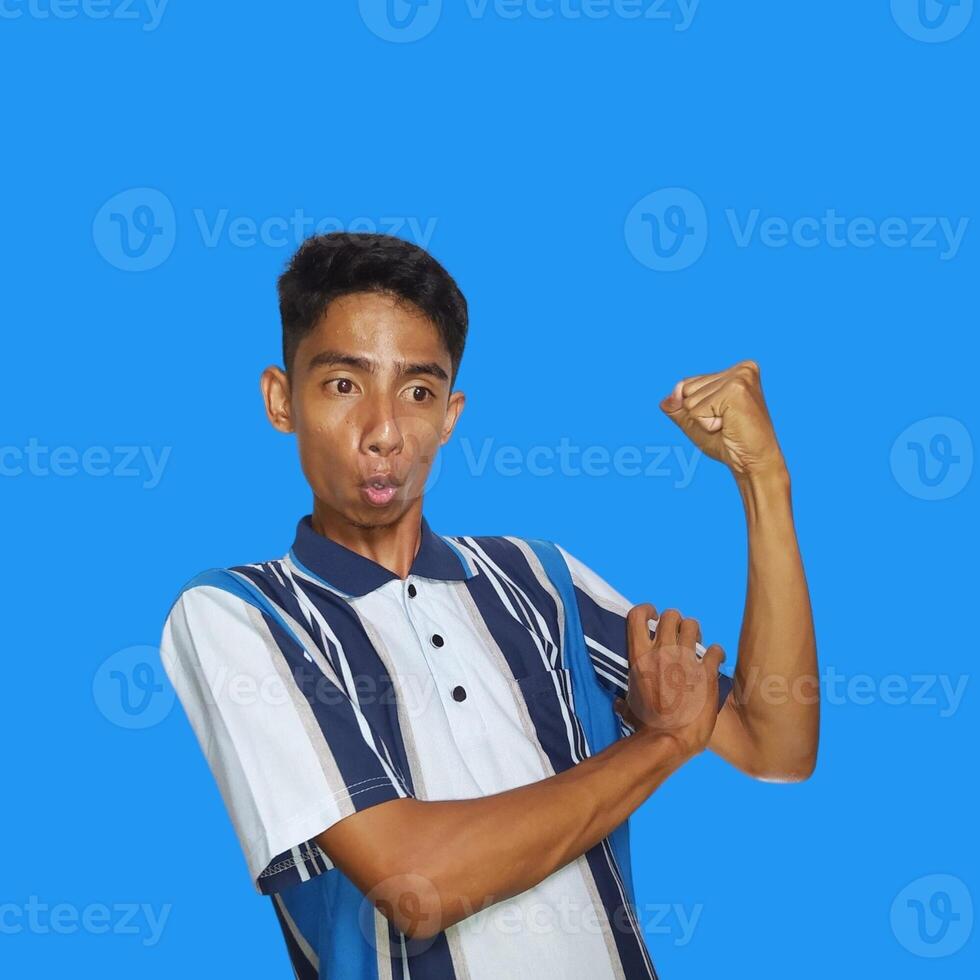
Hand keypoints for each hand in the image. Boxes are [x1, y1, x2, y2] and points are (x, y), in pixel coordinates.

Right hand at [614, 604, 725, 758]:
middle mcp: (662, 651)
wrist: (669, 740)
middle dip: (676, 622)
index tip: (653, 617)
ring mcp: (685, 660)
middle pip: (671, 615)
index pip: (638, 615)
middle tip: (680, 635)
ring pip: (693, 626)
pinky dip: (717, 654)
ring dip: (696, 633)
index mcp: (639, 657)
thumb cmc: (646, 727)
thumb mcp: (630, 709)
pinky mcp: (707, 672)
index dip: (647, 610)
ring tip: (698, 645)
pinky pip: (716, 650)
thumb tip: (618, 704)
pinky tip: (716, 661)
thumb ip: (625, 701)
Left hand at [660, 359, 785, 478]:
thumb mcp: (695, 421)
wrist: (751, 463)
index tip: (722, 418)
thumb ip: (677, 406)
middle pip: (686, 388)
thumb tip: (668, 398)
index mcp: (737, 370)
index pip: (688, 383)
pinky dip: (707, 424)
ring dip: (704, 420)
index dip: (696, 408)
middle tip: (726, 423)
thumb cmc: (728, 443)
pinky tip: (729, 426)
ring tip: (728, 425)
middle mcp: (741, 369)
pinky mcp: (735, 390)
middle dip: (699, 413)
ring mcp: (739, 377)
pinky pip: (697, 410)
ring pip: (690, 400)